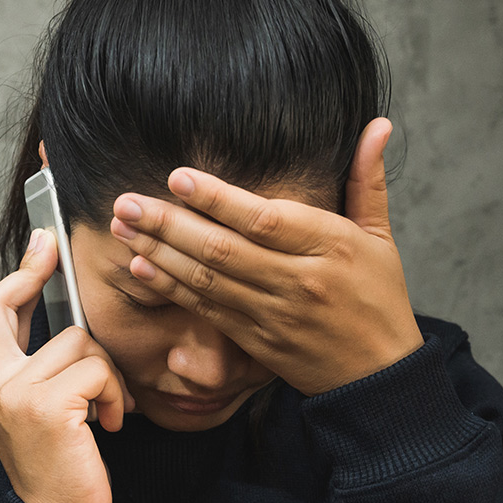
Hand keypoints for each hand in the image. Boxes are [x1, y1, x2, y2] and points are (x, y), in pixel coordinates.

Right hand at [0, 229, 133, 502]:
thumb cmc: (58, 471)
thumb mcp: (41, 415)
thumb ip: (44, 371)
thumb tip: (74, 330)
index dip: (22, 272)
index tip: (44, 242)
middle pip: (56, 325)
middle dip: (91, 335)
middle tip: (92, 321)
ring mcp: (17, 393)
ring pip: (85, 346)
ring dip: (109, 379)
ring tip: (108, 414)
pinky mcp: (47, 405)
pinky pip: (98, 370)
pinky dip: (116, 396)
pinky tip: (112, 425)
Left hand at [110, 118, 423, 395]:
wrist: (378, 377)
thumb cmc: (379, 299)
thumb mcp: (381, 237)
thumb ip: (368, 180)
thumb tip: (377, 124)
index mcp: (331, 247)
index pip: (265, 219)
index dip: (217, 199)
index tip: (177, 178)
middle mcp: (299, 281)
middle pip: (224, 250)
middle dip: (168, 224)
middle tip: (126, 202)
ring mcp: (275, 315)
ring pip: (208, 280)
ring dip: (159, 252)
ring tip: (122, 228)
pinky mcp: (256, 342)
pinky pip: (207, 311)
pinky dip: (172, 289)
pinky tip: (142, 267)